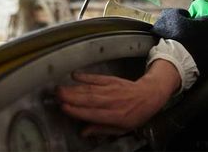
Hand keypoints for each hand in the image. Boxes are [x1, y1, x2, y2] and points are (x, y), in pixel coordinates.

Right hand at [56, 60, 180, 136]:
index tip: (64, 108)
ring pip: (91, 89)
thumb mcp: (122, 128)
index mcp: (116, 116)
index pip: (94, 113)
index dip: (78, 111)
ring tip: (59, 88)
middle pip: (90, 99)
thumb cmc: (136, 114)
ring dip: (74, 88)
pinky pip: (98, 78)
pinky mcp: (113, 80)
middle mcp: (113, 102)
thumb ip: (102, 129)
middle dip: (72, 97)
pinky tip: (75, 75)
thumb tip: (83, 132)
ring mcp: (113, 89)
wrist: (150, 94)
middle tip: (56, 96)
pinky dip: (86, 76)